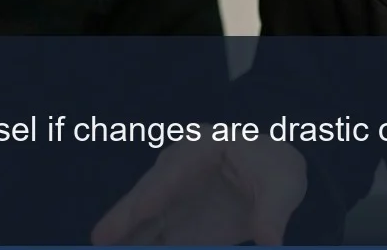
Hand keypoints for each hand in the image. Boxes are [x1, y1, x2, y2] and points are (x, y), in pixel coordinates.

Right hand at [91, 138, 306, 246]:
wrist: (273, 182)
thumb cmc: (276, 171)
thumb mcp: (285, 186)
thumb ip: (274, 213)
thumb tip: (270, 240)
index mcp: (204, 146)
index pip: (176, 169)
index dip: (158, 190)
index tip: (143, 209)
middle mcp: (177, 169)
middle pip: (148, 193)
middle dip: (126, 216)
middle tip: (101, 238)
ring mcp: (170, 198)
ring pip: (142, 220)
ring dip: (126, 237)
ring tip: (107, 248)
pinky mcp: (171, 224)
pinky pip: (152, 239)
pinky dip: (141, 246)